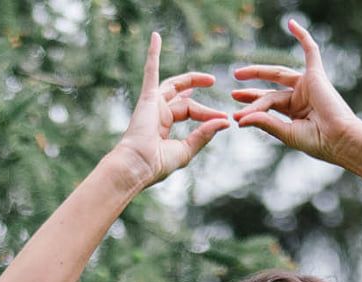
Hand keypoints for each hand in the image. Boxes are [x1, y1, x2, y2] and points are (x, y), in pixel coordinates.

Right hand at [112, 30, 230, 189]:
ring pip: (172, 85)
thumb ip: (203, 135)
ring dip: (189, 77)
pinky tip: (155, 37)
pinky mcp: (147, 98)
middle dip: (198, 92)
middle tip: (213, 82)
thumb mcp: (185, 150)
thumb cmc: (156, 164)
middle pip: (183, 99)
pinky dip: (153, 54)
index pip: (190, 112)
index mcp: (164, 127)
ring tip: (206, 75)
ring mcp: (152, 104)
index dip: (207, 114)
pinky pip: (150, 71)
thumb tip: (224, 122)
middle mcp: (157, 114)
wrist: (137, 165)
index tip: (224, 119)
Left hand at [229, 18, 361, 165]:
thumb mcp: (287, 133)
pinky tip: (290, 23)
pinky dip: (302, 35)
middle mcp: (300, 97)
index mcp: (295, 113)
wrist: (340, 139)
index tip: (236, 116)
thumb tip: (240, 118)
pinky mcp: (316, 74)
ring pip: (278, 75)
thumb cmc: (318, 142)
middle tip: (233, 91)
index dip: (252, 108)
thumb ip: (266, 123)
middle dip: (251, 90)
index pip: (269, 106)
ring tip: (238, 73)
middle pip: (271, 90)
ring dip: (258, 72)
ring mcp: (308, 84)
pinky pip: (310, 50)